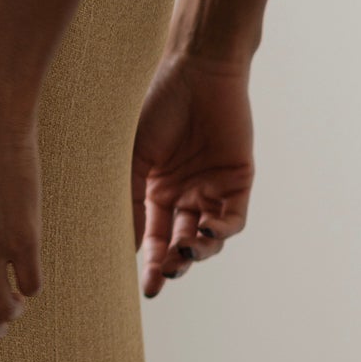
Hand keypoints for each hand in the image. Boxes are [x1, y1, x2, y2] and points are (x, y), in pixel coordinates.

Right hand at [132, 51, 253, 297]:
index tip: (142, 291)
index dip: (147, 264)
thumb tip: (122, 247)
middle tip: (161, 279)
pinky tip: (204, 232)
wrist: (196, 71)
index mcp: (156, 190)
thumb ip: (128, 201)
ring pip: (207, 237)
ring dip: (196, 252)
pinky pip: (232, 219)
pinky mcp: (238, 181)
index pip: (151, 237)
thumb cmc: (156, 108)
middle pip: (177, 243)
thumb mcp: (131, 157)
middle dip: (171, 265)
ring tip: (182, 255)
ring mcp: (211, 188)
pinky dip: (221, 232)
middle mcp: (184, 194)